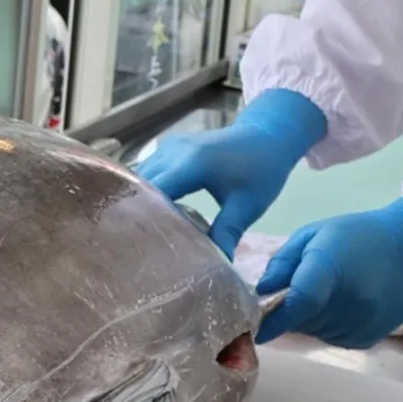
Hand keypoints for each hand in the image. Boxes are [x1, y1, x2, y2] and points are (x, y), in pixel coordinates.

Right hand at [134, 88, 328, 255]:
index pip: (155, 191)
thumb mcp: (248, 205)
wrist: (268, 135)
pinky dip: (146, 191)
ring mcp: (168, 147)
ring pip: (140, 177)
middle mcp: (173, 151)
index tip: (138, 243)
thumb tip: (218, 266)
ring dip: (138, 201)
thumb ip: (228, 233)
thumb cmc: (263, 169)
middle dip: (135, 212)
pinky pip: (148, 171)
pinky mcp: (168, 149)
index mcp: (192, 163)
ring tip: (138, 231)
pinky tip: (149, 213)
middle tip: (134, 244)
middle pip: (141, 184)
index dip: (143, 216)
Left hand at [256, 199, 402, 346]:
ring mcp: (362, 323)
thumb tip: (261, 292)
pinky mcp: (370, 337)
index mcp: (331, 269)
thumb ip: (284, 263)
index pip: (299, 304)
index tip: (254, 328)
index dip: (273, 320)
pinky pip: (333, 338)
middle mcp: (349, 302)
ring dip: (308, 319)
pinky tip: (341, 305)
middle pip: (300, 320)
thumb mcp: (315, 234)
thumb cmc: (359, 235)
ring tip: (325, 292)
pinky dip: (327, 326)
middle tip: (293, 291)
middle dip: (288, 311)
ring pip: (314, 332)